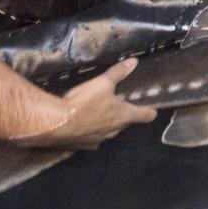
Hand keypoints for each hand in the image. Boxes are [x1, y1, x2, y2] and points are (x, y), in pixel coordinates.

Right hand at [13, 58, 156, 149]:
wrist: (55, 124)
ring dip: (104, 123)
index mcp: (124, 116)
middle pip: (125, 123)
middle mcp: (114, 131)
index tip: (152, 108)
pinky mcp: (83, 146)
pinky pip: (91, 138)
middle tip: (116, 103)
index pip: (146, 116)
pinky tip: (81, 124)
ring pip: (108, 131)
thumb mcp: (102, 83)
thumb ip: (118, 73)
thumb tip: (134, 62)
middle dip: (122, 114)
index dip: (150, 111)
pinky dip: (88, 131)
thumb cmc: (84, 102)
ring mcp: (99, 140)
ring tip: (96, 112)